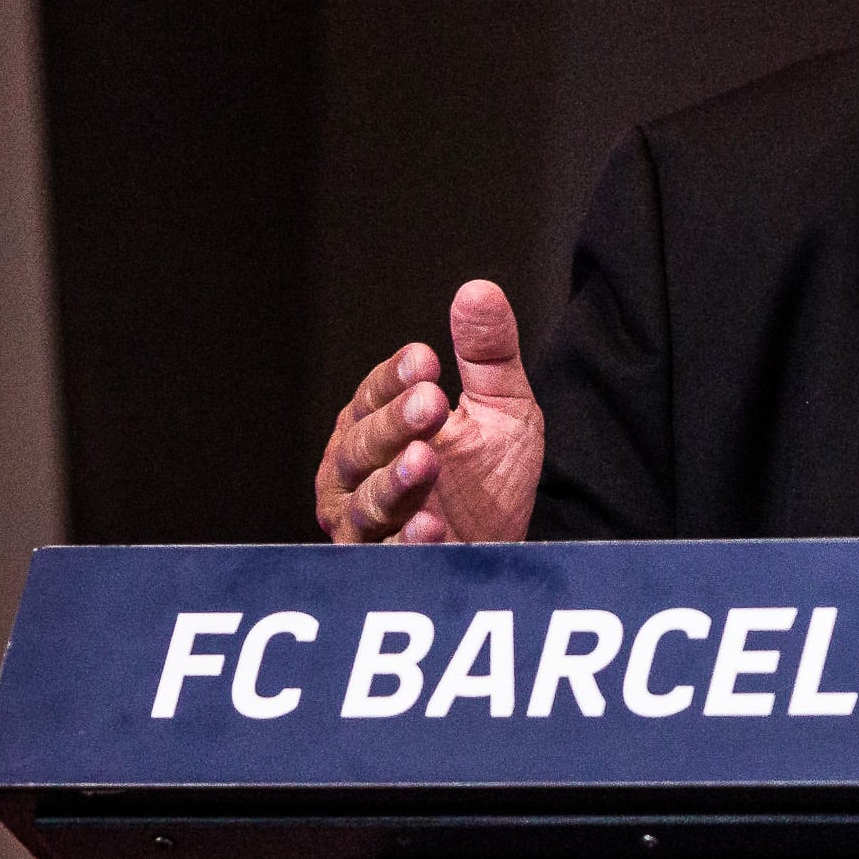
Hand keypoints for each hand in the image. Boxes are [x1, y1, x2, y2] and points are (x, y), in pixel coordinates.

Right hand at [315, 280, 544, 544]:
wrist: (503, 546)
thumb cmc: (490, 476)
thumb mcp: (501, 408)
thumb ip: (488, 355)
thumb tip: (478, 290)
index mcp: (375, 423)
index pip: (374, 393)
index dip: (396, 377)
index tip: (429, 360)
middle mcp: (356, 471)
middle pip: (363, 444)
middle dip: (395, 423)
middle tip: (432, 403)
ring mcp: (364, 522)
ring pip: (365, 500)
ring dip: (394, 480)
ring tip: (426, 459)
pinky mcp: (386, 568)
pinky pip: (387, 555)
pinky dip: (407, 540)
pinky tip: (430, 525)